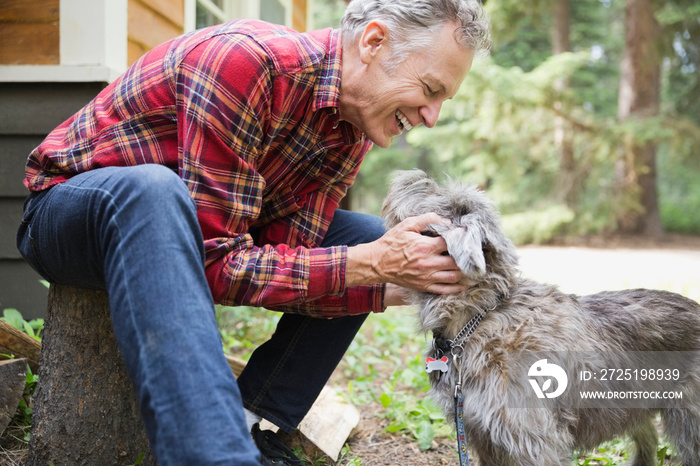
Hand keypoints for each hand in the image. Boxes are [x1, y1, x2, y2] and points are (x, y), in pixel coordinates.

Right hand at [346, 213, 466, 294]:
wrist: (377, 263)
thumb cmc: (391, 242)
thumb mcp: (407, 225)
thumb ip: (426, 219)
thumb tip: (446, 220)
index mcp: (426, 246)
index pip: (451, 242)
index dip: (461, 238)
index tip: (467, 236)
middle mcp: (429, 263)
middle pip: (456, 261)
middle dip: (466, 257)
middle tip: (472, 253)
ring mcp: (427, 276)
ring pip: (453, 276)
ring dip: (464, 272)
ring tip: (470, 267)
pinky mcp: (424, 286)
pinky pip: (444, 290)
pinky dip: (456, 288)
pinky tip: (463, 284)